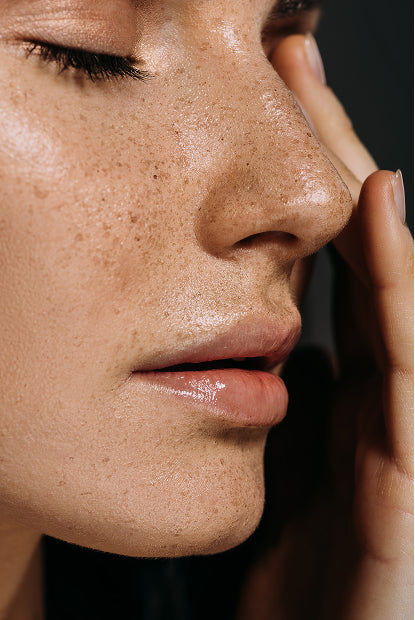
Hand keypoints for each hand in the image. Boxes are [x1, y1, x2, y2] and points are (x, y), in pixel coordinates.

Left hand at [237, 34, 412, 618]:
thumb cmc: (305, 575)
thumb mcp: (292, 468)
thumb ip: (298, 396)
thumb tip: (296, 332)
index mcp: (347, 383)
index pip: (332, 260)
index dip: (306, 176)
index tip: (274, 94)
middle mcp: (382, 383)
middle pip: (359, 247)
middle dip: (329, 146)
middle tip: (296, 53)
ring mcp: (403, 420)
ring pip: (394, 290)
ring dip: (370, 195)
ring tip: (328, 93)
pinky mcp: (409, 468)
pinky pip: (403, 366)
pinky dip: (399, 289)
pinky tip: (383, 219)